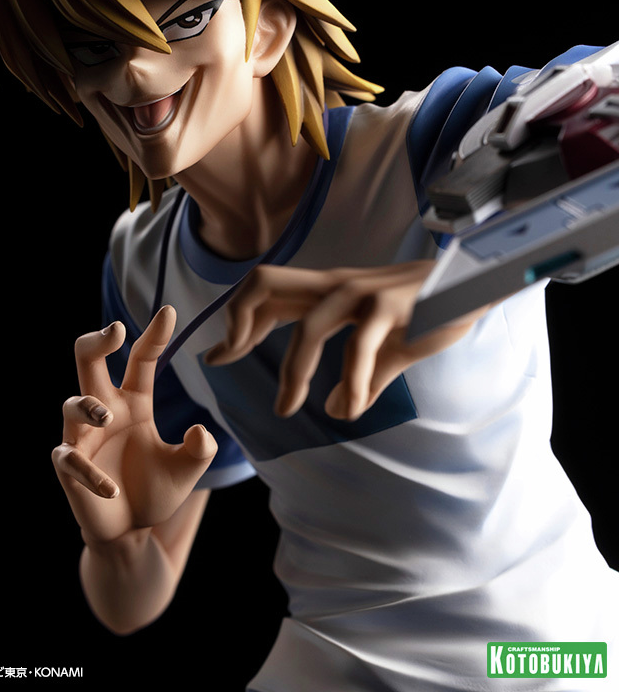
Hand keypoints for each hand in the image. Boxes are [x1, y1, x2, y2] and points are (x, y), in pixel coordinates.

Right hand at [52, 306, 216, 545]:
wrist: (132, 531)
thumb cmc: (156, 490)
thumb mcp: (187, 469)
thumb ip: (200, 450)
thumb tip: (200, 432)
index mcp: (134, 402)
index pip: (141, 360)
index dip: (153, 336)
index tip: (169, 312)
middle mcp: (106, 411)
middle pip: (89, 363)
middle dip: (96, 341)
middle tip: (114, 330)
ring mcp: (84, 437)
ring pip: (72, 405)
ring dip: (87, 406)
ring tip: (105, 416)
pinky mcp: (71, 468)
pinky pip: (70, 459)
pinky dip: (89, 473)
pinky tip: (111, 489)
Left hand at [204, 262, 487, 420]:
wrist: (476, 286)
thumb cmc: (427, 312)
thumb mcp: (385, 346)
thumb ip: (358, 377)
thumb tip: (336, 410)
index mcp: (328, 291)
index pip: (265, 293)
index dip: (235, 323)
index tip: (216, 357)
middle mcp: (336, 285)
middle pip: (265, 283)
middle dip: (238, 320)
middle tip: (227, 359)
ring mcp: (362, 293)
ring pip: (309, 327)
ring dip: (293, 372)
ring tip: (287, 409)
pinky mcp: (392, 307)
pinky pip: (360, 347)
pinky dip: (351, 384)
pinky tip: (352, 409)